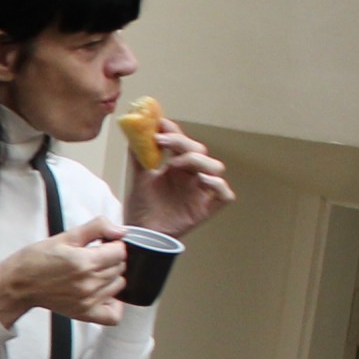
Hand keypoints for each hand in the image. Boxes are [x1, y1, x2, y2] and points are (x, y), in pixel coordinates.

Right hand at [0, 221, 126, 325]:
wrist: (17, 285)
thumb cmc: (35, 260)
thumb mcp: (65, 236)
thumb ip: (97, 227)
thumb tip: (120, 230)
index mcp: (85, 262)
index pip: (120, 251)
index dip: (112, 244)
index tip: (101, 244)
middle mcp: (88, 283)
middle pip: (120, 267)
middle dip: (111, 259)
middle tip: (93, 257)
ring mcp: (87, 300)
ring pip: (119, 285)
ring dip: (111, 277)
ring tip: (94, 273)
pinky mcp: (84, 313)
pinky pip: (113, 314)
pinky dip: (114, 303)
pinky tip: (104, 293)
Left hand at [123, 114, 233, 237]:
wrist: (140, 233)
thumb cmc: (142, 206)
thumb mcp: (138, 177)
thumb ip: (138, 155)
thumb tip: (134, 132)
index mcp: (178, 166)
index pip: (183, 142)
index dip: (174, 131)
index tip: (159, 125)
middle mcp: (192, 175)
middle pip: (199, 150)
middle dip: (182, 142)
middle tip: (160, 142)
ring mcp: (201, 191)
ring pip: (216, 167)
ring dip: (198, 161)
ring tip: (175, 164)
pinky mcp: (206, 209)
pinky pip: (224, 195)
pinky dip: (217, 185)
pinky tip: (202, 180)